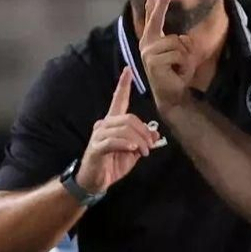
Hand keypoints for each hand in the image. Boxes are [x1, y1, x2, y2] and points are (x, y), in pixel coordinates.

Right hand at [76, 66, 158, 195]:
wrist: (94, 182)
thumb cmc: (112, 165)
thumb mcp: (133, 153)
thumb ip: (143, 142)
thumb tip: (156, 134)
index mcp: (113, 123)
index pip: (119, 100)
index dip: (123, 85)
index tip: (128, 70)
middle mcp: (104, 125)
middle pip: (129, 118)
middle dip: (144, 132)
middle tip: (150, 147)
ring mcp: (99, 135)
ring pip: (124, 129)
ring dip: (138, 141)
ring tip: (143, 152)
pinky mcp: (96, 147)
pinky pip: (113, 141)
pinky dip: (126, 144)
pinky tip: (132, 150)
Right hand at [140, 0, 195, 112]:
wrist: (172, 94)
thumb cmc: (176, 73)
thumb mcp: (180, 53)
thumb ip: (179, 41)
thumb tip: (182, 37)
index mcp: (152, 38)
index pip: (152, 13)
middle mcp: (147, 42)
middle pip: (156, 17)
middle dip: (161, 1)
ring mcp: (148, 51)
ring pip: (178, 41)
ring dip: (186, 55)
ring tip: (179, 67)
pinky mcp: (153, 60)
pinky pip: (178, 52)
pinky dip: (184, 63)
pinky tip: (178, 72)